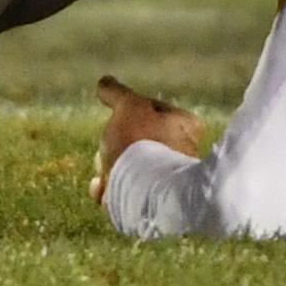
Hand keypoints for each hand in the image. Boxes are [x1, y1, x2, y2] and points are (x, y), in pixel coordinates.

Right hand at [89, 75, 204, 204]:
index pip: (151, 109)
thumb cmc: (141, 142)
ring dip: (110, 168)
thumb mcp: (127, 106)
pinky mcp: (156, 203)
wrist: (146, 191)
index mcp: (185, 125)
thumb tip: (105, 83)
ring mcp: (169, 179)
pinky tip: (100, 188)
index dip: (128, 111)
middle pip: (136, 139)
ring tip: (101, 175)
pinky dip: (112, 187)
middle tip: (105, 149)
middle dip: (114, 144)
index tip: (117, 116)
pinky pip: (129, 188)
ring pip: (129, 165)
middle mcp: (183, 152)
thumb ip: (116, 92)